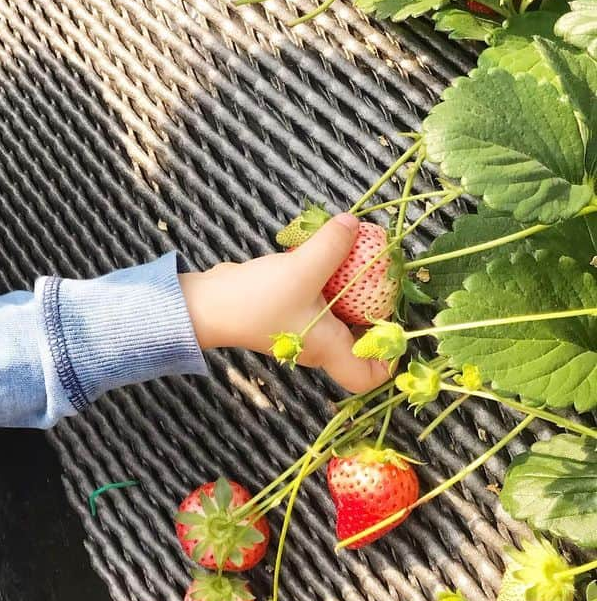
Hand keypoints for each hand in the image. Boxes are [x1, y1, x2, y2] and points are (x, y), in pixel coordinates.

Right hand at [179, 213, 392, 393]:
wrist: (206, 304)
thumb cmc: (256, 300)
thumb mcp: (302, 269)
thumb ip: (332, 246)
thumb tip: (354, 224)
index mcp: (329, 349)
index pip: (369, 376)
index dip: (390, 358)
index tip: (395, 323)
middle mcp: (317, 346)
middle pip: (358, 343)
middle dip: (373, 312)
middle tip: (380, 281)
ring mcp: (299, 331)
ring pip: (336, 319)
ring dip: (346, 293)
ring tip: (353, 263)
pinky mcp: (283, 314)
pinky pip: (316, 304)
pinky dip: (324, 285)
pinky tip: (320, 259)